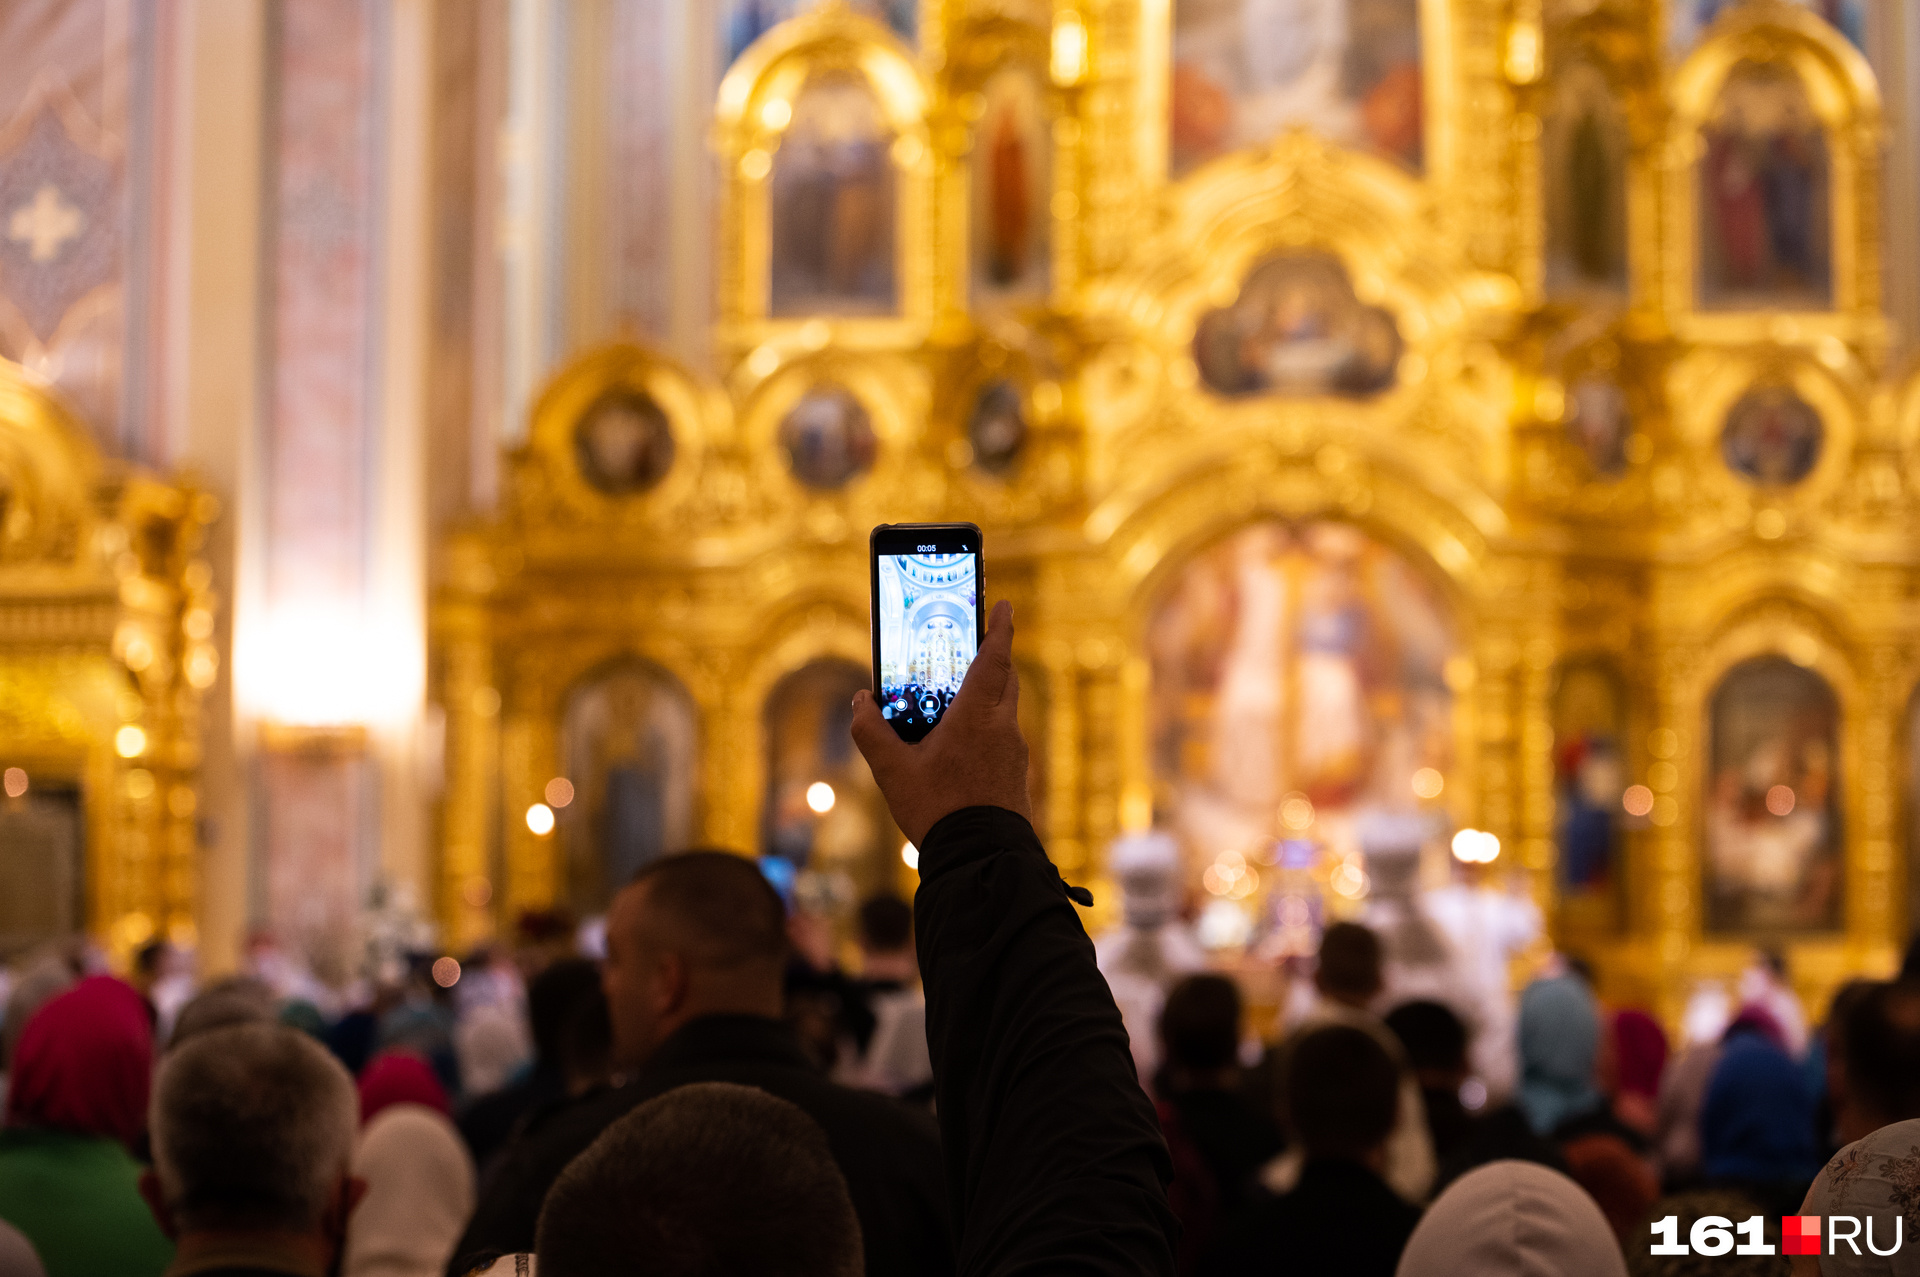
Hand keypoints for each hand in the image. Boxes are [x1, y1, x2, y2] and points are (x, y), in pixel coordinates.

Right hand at [851, 599, 1032, 846]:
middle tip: (974, 648)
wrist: (981, 859)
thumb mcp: (892, 771)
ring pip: (1005, 710)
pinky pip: (1003, 739)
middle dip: (993, 659)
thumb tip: (860, 702)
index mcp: (977, 715)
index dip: (1000, 629)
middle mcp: (1003, 727)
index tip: (1004, 606)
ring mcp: (1016, 753)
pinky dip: (987, 729)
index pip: (995, 659)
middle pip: (1005, 680)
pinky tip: (962, 749)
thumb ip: (871, 731)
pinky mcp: (1018, 775)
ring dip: (987, 697)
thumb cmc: (939, 811)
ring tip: (956, 703)